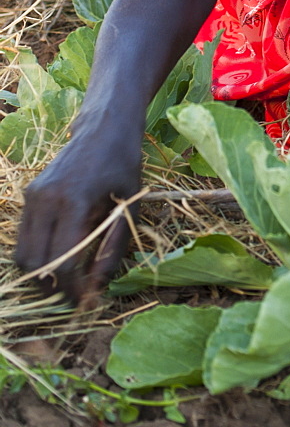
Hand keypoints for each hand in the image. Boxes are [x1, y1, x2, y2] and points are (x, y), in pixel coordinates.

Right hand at [15, 115, 142, 306]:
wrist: (104, 125)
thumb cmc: (123, 161)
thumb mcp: (129, 204)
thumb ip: (114, 246)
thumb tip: (98, 286)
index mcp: (74, 201)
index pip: (63, 261)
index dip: (73, 288)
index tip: (87, 301)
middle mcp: (46, 199)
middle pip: (36, 263)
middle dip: (53, 287)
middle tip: (75, 297)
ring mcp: (33, 195)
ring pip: (23, 253)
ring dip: (41, 274)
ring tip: (67, 282)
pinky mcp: (30, 194)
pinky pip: (25, 236)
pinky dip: (37, 255)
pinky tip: (59, 258)